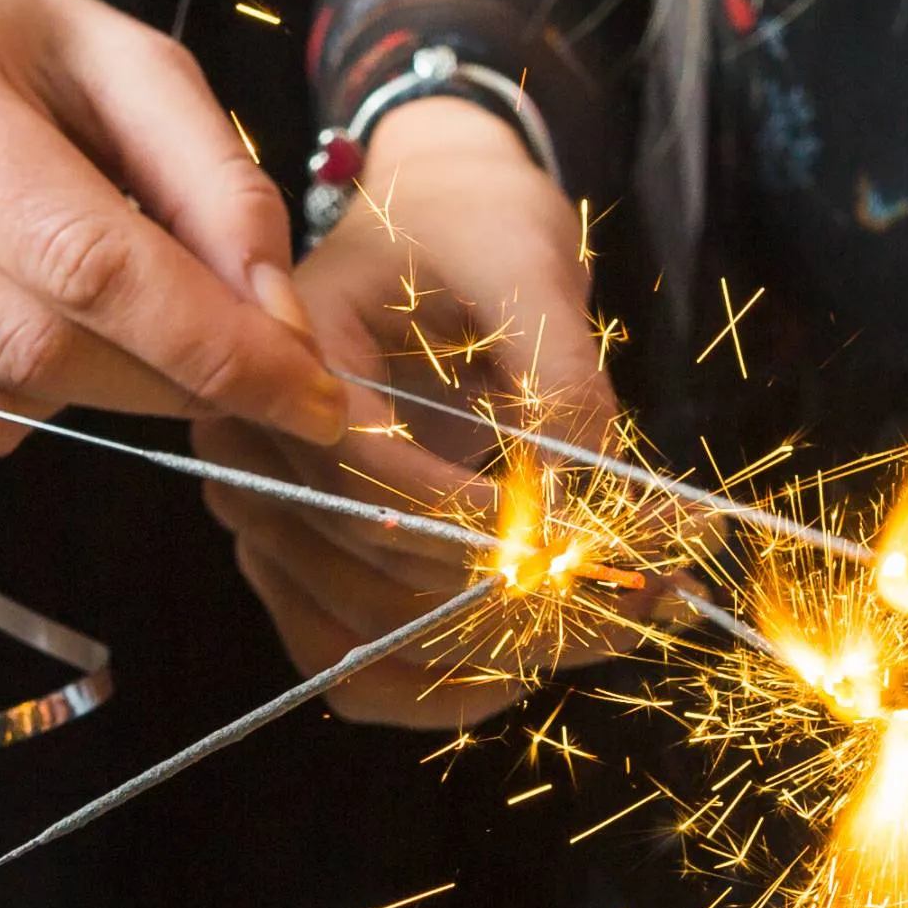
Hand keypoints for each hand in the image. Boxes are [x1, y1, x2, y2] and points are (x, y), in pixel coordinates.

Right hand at [0, 0, 341, 458]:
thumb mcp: (113, 55)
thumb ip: (213, 181)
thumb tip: (278, 322)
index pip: (85, 261)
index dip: (215, 347)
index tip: (314, 400)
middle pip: (30, 352)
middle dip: (163, 383)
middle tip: (237, 372)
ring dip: (78, 392)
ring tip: (84, 304)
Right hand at [194, 100, 615, 723]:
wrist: (438, 223)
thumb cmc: (473, 225)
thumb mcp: (528, 264)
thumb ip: (556, 374)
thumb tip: (576, 492)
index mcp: (286, 354)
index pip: (364, 476)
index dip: (477, 526)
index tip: (590, 543)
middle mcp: (253, 447)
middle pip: (369, 570)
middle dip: (517, 598)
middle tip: (653, 593)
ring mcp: (273, 521)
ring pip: (366, 641)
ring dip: (500, 654)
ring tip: (628, 622)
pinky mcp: (309, 571)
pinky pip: (357, 669)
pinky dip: (452, 683)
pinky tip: (543, 663)